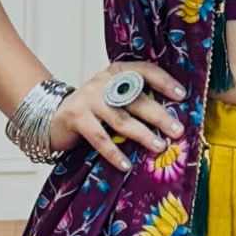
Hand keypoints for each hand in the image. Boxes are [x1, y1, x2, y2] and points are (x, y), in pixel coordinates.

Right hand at [48, 60, 187, 169]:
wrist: (53, 114)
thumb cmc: (95, 108)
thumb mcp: (114, 97)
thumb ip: (136, 100)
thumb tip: (171, 119)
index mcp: (117, 72)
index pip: (144, 70)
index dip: (164, 81)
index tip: (181, 96)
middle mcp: (104, 82)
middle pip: (136, 99)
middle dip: (159, 116)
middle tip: (178, 130)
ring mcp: (89, 99)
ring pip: (121, 119)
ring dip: (142, 134)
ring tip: (160, 146)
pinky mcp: (76, 117)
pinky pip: (100, 138)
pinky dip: (114, 153)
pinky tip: (126, 165)